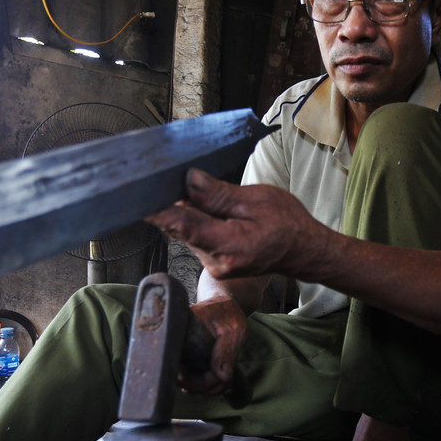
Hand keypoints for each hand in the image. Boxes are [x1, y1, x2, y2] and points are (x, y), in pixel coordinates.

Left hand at [148, 169, 326, 280]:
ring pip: (186, 231)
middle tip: (169, 176)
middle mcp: (216, 262)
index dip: (159, 210)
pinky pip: (195, 236)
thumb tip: (189, 179)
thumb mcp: (256, 200)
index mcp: (229, 246)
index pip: (184, 226)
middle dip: (175, 202)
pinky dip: (196, 219)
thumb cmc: (287, 225)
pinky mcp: (212, 262)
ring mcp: (213, 265)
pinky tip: (207, 207)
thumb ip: (219, 194)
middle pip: (181, 227)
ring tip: (200, 191)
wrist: (303, 251)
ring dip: (187, 210)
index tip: (137, 196)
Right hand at [178, 296, 247, 395]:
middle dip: (207, 386)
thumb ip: (227, 351)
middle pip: (183, 379)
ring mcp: (180, 354)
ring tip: (228, 382)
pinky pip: (193, 379)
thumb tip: (223, 377)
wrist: (222, 305)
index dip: (197, 380)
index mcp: (180, 332)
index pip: (178, 367)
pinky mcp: (186, 360)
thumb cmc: (227, 313)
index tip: (218, 378)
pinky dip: (208, 385)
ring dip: (209, 388)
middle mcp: (175, 344)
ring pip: (188, 383)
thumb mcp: (234, 330)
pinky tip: (223, 382)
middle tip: (227, 383)